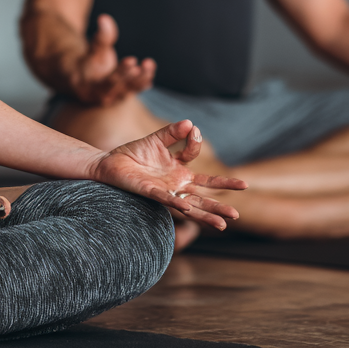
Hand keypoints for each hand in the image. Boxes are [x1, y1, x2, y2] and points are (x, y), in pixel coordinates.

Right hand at [71, 15, 155, 105]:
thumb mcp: (91, 51)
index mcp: (92, 88)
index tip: (132, 60)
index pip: (109, 81)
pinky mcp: (123, 95)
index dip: (121, 71)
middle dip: (134, 76)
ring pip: (131, 89)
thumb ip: (100, 38)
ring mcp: (115, 97)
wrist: (82, 80)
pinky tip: (150, 73)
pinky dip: (143, 82)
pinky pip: (134, 89)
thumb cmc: (86, 64)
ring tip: (150, 64)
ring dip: (142, 78)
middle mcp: (104, 96)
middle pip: (122, 86)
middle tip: (146, 64)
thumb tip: (104, 19)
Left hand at [87, 119, 246, 228]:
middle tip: (238, 213)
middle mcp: (175, 182)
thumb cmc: (133, 154)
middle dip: (221, 202)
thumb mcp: (155, 140)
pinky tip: (188, 207)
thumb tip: (190, 123)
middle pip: (203, 194)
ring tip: (225, 224)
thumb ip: (173, 133)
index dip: (195, 142)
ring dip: (207, 214)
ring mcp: (165, 189)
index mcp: (178, 168)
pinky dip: (177, 202)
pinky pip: (166, 199)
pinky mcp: (150, 192)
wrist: (110, 163)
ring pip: (191, 205)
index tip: (192, 129)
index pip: (195, 157)